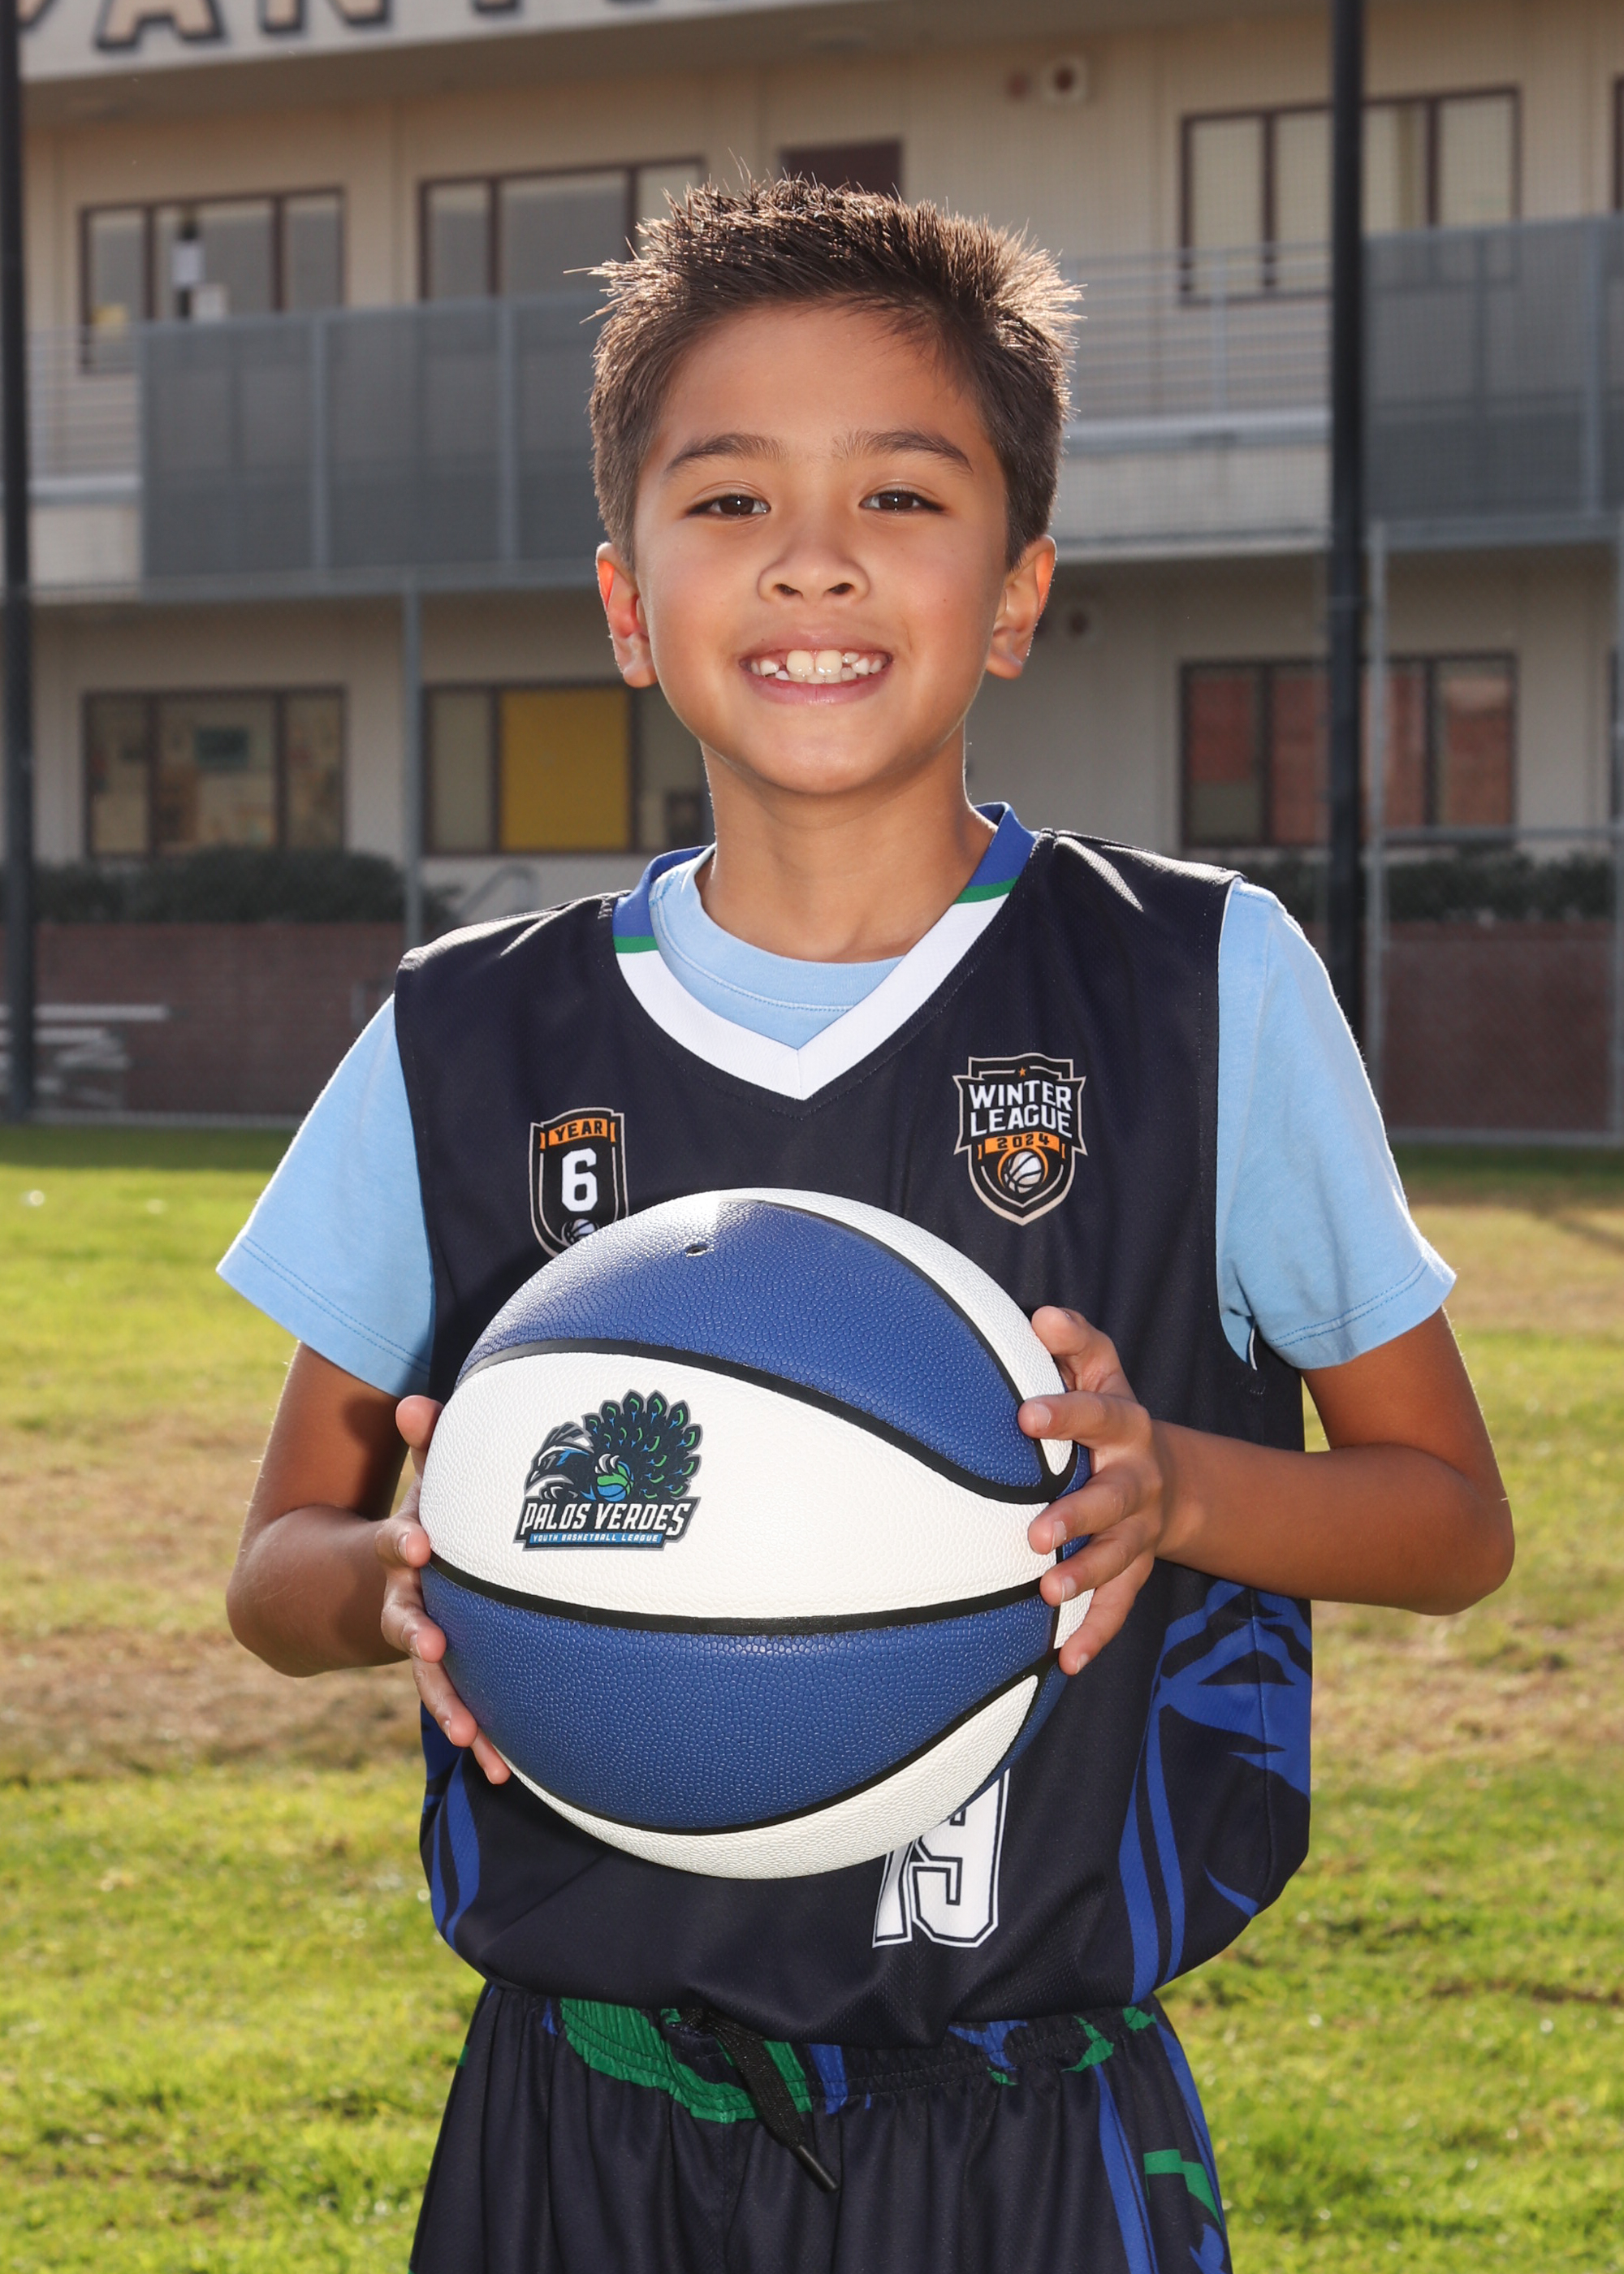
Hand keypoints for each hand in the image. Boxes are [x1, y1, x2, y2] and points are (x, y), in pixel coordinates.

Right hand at [376, 1395, 510, 1783]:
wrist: (377, 1583)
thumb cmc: (425, 1522)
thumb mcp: (424, 1483)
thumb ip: (428, 1446)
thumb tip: (414, 1399)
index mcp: (400, 1552)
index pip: (394, 1541)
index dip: (403, 1541)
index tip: (418, 1543)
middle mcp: (404, 1602)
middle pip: (405, 1620)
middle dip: (418, 1632)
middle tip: (432, 1644)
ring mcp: (422, 1642)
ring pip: (431, 1678)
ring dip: (447, 1703)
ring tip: (465, 1733)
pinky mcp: (447, 1673)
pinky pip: (462, 1706)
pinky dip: (481, 1735)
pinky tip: (502, 1770)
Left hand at [1018, 1308, 1172, 1676]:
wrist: (1166, 1472)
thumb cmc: (1107, 1412)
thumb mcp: (1099, 1369)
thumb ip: (1073, 1342)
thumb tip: (1039, 1315)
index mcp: (1126, 1425)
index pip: (1098, 1414)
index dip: (1065, 1413)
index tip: (1024, 1415)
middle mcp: (1138, 1479)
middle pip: (1114, 1498)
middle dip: (1078, 1515)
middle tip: (1035, 1531)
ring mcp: (1139, 1529)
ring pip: (1118, 1557)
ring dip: (1086, 1577)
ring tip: (1048, 1594)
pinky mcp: (1133, 1568)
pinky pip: (1119, 1606)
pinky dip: (1096, 1634)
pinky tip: (1068, 1663)